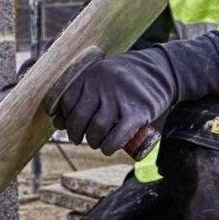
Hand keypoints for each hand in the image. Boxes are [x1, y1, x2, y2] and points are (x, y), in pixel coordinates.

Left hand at [52, 49, 175, 155]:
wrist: (162, 70)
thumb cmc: (125, 79)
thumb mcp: (101, 77)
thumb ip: (80, 94)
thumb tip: (56, 122)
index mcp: (91, 75)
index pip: (66, 101)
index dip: (64, 118)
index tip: (69, 125)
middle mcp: (103, 86)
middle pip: (79, 118)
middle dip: (76, 134)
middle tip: (81, 139)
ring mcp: (120, 99)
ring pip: (97, 129)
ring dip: (93, 142)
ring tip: (96, 143)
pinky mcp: (138, 112)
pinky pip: (118, 136)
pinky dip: (109, 146)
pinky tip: (108, 149)